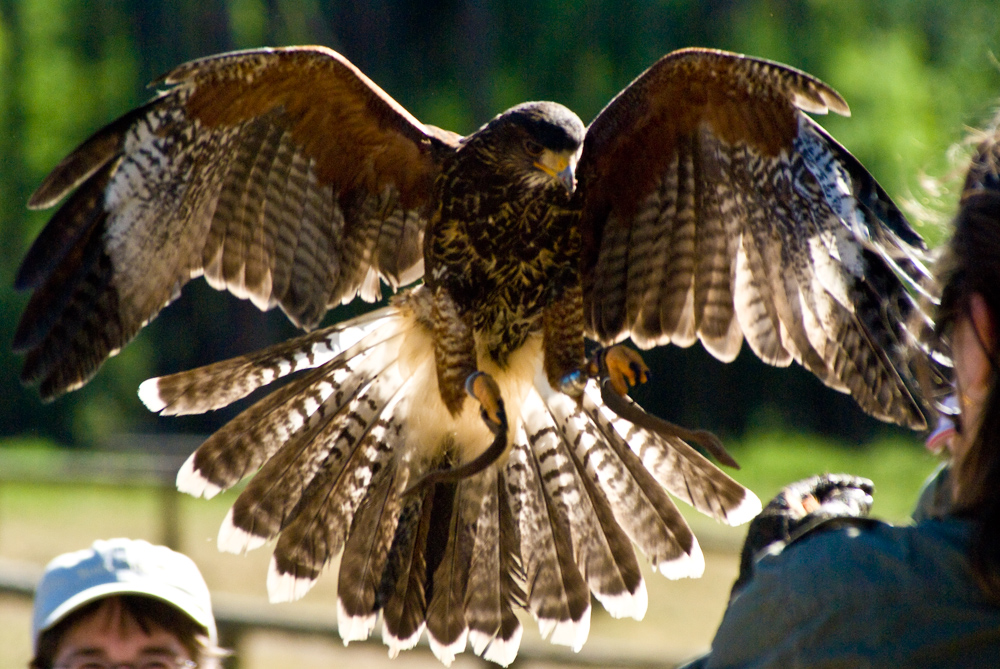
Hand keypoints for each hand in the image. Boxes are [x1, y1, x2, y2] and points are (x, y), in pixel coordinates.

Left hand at [732, 474, 873, 595]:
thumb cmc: (801, 566)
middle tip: (866, 503)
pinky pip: (801, 548)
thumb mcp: (828, 526)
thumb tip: (857, 495)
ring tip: (859, 526)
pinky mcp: (773, 573)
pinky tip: (843, 551)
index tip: (869, 488)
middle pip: (807, 505)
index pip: (810, 486)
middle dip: (838, 503)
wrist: (776, 617)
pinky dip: (823, 544)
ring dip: (833, 524)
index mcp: (775, 510)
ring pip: (806, 527)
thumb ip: (844, 506)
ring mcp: (769, 549)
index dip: (842, 484)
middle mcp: (767, 526)